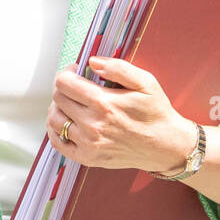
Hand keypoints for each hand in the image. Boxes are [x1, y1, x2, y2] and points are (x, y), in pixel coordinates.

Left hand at [47, 56, 195, 173]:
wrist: (165, 145)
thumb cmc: (156, 112)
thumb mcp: (145, 82)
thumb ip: (118, 68)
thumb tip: (93, 61)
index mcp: (104, 103)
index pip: (64, 83)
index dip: (67, 73)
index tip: (76, 71)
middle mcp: (92, 124)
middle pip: (58, 99)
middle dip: (63, 87)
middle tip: (75, 86)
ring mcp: (89, 143)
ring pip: (54, 120)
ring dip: (57, 108)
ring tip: (70, 103)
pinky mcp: (88, 157)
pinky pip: (59, 144)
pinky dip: (55, 131)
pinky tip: (66, 122)